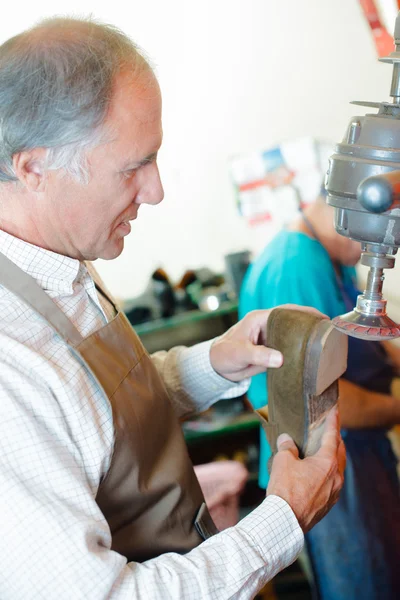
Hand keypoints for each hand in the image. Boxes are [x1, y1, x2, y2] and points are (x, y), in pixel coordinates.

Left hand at [209, 305, 326, 381]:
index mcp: (260, 319)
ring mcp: (270, 339)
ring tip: (326, 342)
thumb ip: (259, 355)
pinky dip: (299, 351)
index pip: (286, 311)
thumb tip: (281, 359)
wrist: (217, 367)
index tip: (321, 317)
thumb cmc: (224, 354)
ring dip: (306, 338)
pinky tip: (311, 357)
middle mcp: (267, 326)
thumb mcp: (240, 353)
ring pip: (292, 335)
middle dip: (311, 323)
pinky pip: (288, 349)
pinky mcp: (271, 351)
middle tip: (330, 330)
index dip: (304, 312)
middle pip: (293, 321)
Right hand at [266, 406, 345, 532]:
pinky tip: (317, 473)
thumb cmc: (285, 489)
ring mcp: (334, 492)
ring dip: (332, 457)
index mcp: (327, 463)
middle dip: (335, 440)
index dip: (332, 422)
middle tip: (329, 431)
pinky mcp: (328, 503)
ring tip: (323, 451)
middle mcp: (335, 476)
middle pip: (339, 452)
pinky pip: (332, 482)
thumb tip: (286, 440)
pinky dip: (328, 473)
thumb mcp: (282, 461)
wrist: (286, 520)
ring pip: (337, 469)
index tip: (335, 411)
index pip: (332, 436)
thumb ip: (287, 447)